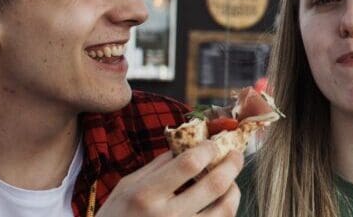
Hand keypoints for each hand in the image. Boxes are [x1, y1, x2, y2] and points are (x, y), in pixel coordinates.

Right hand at [96, 141, 243, 216]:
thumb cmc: (116, 216)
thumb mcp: (127, 186)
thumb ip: (158, 166)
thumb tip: (187, 145)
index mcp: (146, 195)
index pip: (189, 163)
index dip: (208, 149)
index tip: (214, 143)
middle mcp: (167, 216)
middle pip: (214, 185)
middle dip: (232, 164)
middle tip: (236, 155)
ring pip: (225, 210)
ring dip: (234, 190)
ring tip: (232, 182)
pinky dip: (226, 212)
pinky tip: (222, 204)